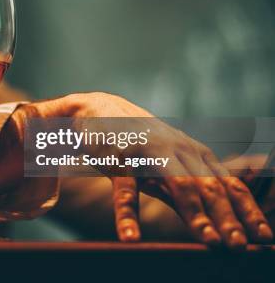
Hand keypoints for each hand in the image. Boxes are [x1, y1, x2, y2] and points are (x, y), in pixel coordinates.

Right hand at [11, 92, 272, 247]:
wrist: (98, 109)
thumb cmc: (138, 140)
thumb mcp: (169, 161)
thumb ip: (188, 187)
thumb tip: (215, 223)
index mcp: (194, 153)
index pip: (228, 184)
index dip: (248, 211)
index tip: (264, 237)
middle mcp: (178, 150)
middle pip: (210, 187)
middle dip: (228, 218)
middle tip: (241, 246)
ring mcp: (150, 153)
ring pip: (179, 185)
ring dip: (197, 214)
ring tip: (209, 241)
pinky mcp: (120, 160)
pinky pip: (126, 190)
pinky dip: (128, 215)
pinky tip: (130, 237)